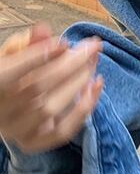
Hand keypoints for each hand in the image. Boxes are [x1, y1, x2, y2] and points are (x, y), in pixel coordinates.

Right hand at [0, 21, 103, 153]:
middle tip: (92, 47)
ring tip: (93, 62)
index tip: (64, 42)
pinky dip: (83, 108)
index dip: (37, 56)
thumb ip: (27, 45)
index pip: (8, 73)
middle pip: (35, 88)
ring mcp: (15, 131)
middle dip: (69, 64)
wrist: (3, 109)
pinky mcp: (33, 143)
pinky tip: (95, 85)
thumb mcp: (12, 57)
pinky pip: (62, 131)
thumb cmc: (9, 77)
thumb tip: (43, 30)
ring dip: (78, 83)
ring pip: (50, 108)